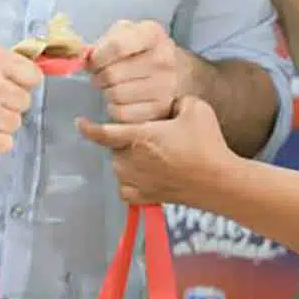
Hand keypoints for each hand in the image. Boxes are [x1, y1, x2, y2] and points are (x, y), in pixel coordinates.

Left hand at [78, 96, 232, 205]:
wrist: (219, 182)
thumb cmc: (206, 144)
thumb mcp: (193, 106)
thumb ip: (172, 100)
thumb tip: (166, 103)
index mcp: (139, 137)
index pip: (103, 133)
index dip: (88, 128)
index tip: (79, 122)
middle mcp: (131, 161)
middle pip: (116, 147)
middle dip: (128, 140)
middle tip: (154, 138)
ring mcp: (136, 182)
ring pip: (120, 166)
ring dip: (130, 159)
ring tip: (155, 156)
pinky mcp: (143, 198)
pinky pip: (126, 187)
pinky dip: (132, 181)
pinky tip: (148, 175)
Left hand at [86, 19, 184, 123]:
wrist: (181, 72)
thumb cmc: (144, 50)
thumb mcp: (127, 33)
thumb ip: (103, 41)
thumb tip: (83, 57)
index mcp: (152, 34)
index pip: (116, 46)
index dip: (96, 57)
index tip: (92, 62)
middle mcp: (163, 58)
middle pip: (111, 74)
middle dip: (98, 77)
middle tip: (101, 77)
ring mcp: (165, 86)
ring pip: (114, 95)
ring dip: (106, 93)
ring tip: (112, 88)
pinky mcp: (161, 109)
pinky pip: (122, 114)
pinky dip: (114, 109)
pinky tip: (120, 101)